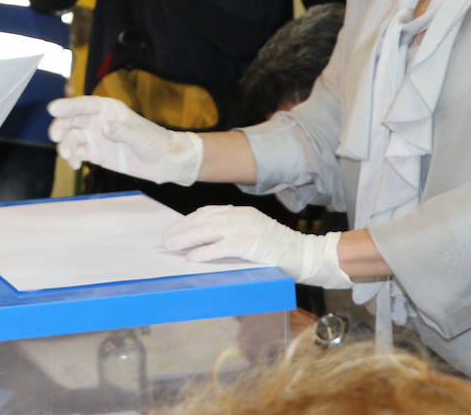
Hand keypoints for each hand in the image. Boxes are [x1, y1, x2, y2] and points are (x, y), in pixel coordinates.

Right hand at [47, 95, 201, 184]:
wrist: (164, 162)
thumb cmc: (156, 142)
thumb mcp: (141, 135)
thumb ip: (123, 131)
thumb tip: (105, 127)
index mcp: (109, 109)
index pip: (85, 105)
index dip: (68, 105)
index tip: (53, 109)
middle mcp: (98, 121)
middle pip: (72, 120)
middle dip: (61, 127)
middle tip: (56, 138)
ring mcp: (95, 137)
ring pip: (71, 137)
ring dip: (65, 145)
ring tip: (68, 157)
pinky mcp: (95, 154)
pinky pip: (77, 153)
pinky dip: (71, 158)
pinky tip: (74, 165)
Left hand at [162, 205, 351, 288]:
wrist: (305, 255)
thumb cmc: (278, 249)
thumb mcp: (253, 233)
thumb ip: (232, 233)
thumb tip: (202, 242)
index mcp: (242, 212)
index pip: (207, 212)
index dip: (187, 221)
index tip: (173, 229)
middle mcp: (241, 216)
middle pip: (203, 220)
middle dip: (182, 229)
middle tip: (165, 240)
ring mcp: (246, 229)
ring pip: (208, 231)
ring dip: (187, 239)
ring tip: (172, 247)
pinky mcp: (250, 245)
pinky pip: (222, 248)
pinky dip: (205, 252)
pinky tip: (193, 258)